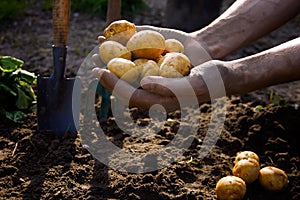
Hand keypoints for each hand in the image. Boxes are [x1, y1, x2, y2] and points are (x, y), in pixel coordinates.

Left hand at [93, 60, 231, 111]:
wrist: (219, 73)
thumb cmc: (210, 81)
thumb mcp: (192, 84)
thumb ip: (169, 87)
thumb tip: (143, 84)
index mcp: (159, 102)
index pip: (130, 96)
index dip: (113, 85)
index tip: (99, 72)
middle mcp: (153, 93)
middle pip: (125, 86)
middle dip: (107, 75)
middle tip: (91, 63)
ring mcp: (155, 81)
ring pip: (129, 73)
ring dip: (113, 62)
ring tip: (98, 51)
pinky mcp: (158, 69)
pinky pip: (138, 63)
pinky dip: (125, 54)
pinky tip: (115, 43)